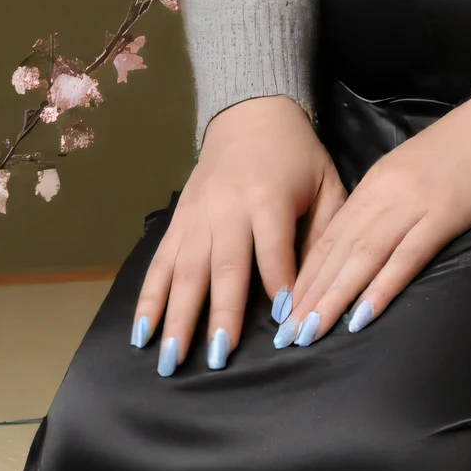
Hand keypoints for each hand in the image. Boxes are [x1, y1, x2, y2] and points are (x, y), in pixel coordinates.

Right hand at [134, 94, 343, 374]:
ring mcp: (196, 216)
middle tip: (217, 359)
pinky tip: (142, 332)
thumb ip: (326, 231)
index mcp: (269, 198)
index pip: (274, 251)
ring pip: (184, 271)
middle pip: (223, 267)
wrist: (251, 111)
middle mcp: (227, 209)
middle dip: (219, 315)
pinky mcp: (177, 220)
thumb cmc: (297, 155)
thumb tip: (319, 288)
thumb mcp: (327, 183)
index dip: (278, 286)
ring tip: (169, 359)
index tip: (283, 326)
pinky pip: (159, 263)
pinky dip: (149, 298)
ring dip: (176, 317)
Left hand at [277, 91, 470, 346]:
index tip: (284, 311)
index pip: (330, 237)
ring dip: (333, 298)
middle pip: (338, 250)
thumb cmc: (464, 149)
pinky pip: (407, 257)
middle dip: (309, 295)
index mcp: (374, 183)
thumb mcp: (412, 172)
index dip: (305, 276)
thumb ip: (386, 204)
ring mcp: (413, 203)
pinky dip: (382, 288)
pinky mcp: (445, 214)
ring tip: (309, 331)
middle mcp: (384, 194)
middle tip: (286, 335)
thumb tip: (362, 245)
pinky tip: (362, 316)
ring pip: (362, 257)